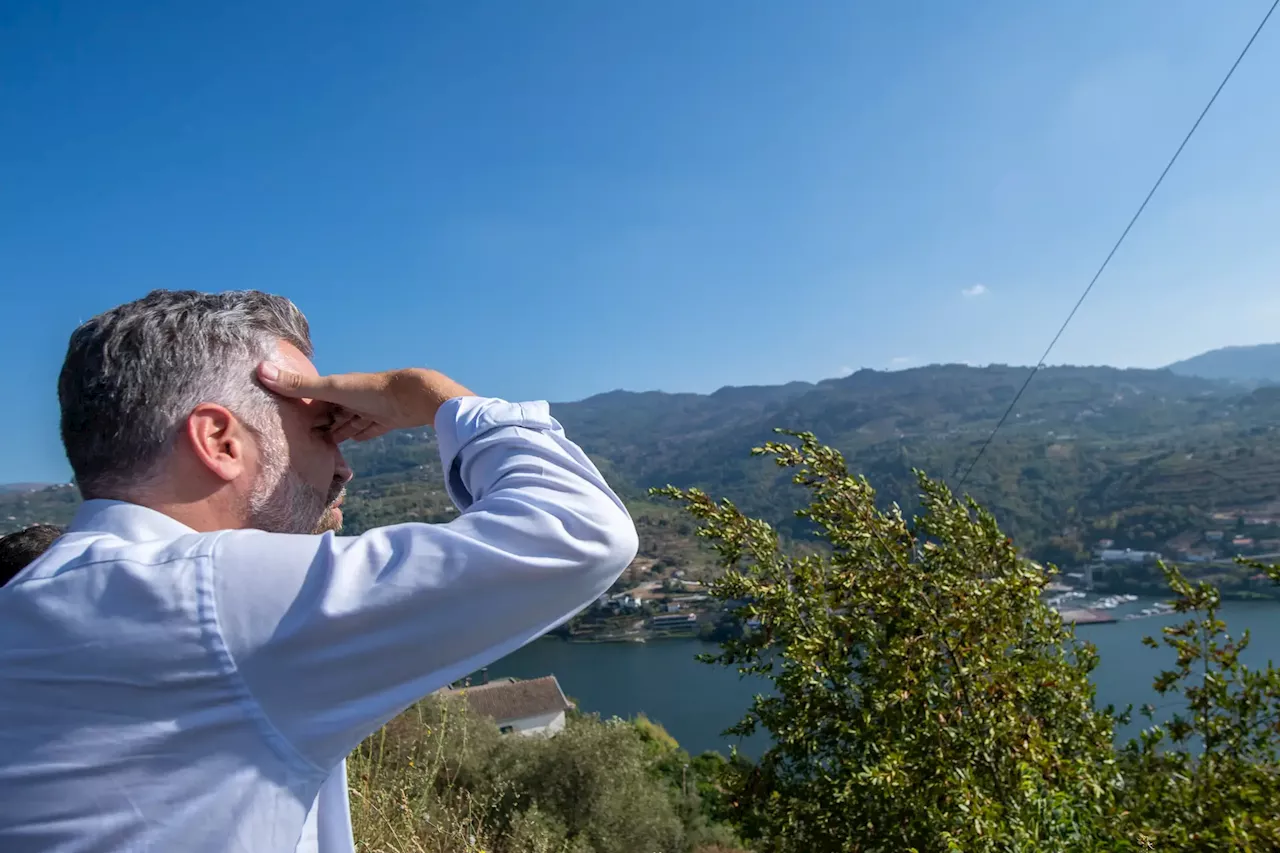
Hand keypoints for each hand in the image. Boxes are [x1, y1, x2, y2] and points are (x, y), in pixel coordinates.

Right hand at [257, 363, 473, 442]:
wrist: (413, 397)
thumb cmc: (370, 390)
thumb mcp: (332, 389)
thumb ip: (299, 386)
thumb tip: (260, 370)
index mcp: (339, 388)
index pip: (315, 400)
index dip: (303, 410)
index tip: (286, 421)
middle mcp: (353, 397)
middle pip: (332, 413)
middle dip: (320, 423)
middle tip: (302, 440)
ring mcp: (370, 409)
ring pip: (350, 422)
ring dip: (339, 431)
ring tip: (323, 444)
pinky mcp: (386, 421)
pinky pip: (369, 429)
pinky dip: (361, 434)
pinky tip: (357, 440)